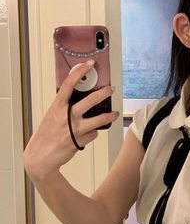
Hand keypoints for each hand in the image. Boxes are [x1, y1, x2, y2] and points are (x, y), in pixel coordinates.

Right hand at [23, 60, 118, 181]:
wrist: (40, 159)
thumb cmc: (44, 137)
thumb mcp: (50, 118)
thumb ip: (63, 110)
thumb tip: (78, 104)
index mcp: (56, 107)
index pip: (68, 85)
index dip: (79, 72)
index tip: (89, 65)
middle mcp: (66, 116)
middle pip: (91, 100)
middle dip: (104, 93)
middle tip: (111, 89)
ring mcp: (75, 129)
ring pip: (99, 119)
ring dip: (109, 116)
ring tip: (114, 114)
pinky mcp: (81, 141)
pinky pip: (93, 134)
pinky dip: (92, 134)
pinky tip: (85, 136)